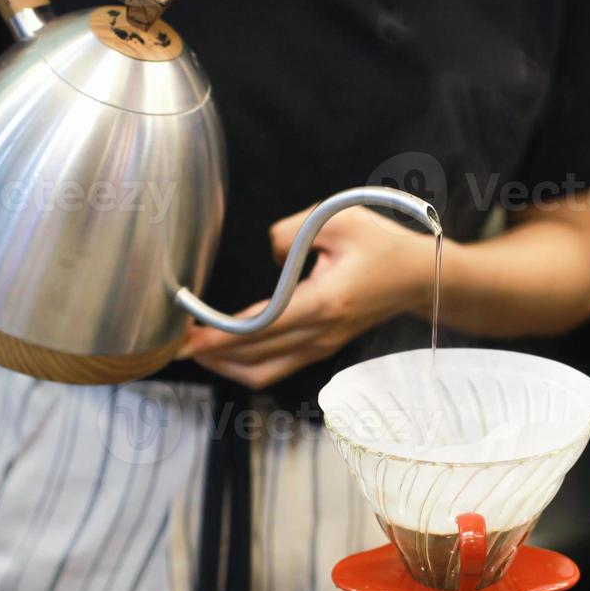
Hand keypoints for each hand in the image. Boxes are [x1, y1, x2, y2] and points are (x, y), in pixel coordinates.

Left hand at [182, 205, 437, 389]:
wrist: (417, 278)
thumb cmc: (380, 244)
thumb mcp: (336, 219)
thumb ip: (292, 233)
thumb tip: (269, 254)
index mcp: (322, 303)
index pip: (260, 327)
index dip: (219, 336)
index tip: (186, 337)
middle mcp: (320, 334)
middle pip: (254, 357)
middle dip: (210, 353)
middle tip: (172, 344)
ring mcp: (322, 347)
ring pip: (263, 371)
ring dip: (225, 364)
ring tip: (195, 348)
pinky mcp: (321, 348)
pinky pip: (276, 367)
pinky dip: (245, 363)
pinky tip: (225, 349)